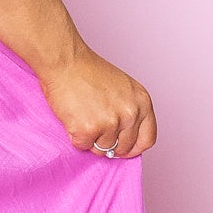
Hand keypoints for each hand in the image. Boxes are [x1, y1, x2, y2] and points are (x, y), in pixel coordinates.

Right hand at [37, 44, 156, 157]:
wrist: (66, 62)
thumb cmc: (88, 71)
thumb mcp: (123, 88)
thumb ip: (130, 111)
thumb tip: (124, 137)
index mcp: (142, 103)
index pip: (147, 139)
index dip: (134, 148)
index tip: (123, 149)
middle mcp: (130, 114)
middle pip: (124, 148)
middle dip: (109, 144)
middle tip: (95, 131)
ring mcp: (110, 124)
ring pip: (102, 149)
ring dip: (91, 139)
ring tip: (82, 117)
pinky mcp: (88, 130)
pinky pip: (83, 145)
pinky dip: (75, 136)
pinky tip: (73, 118)